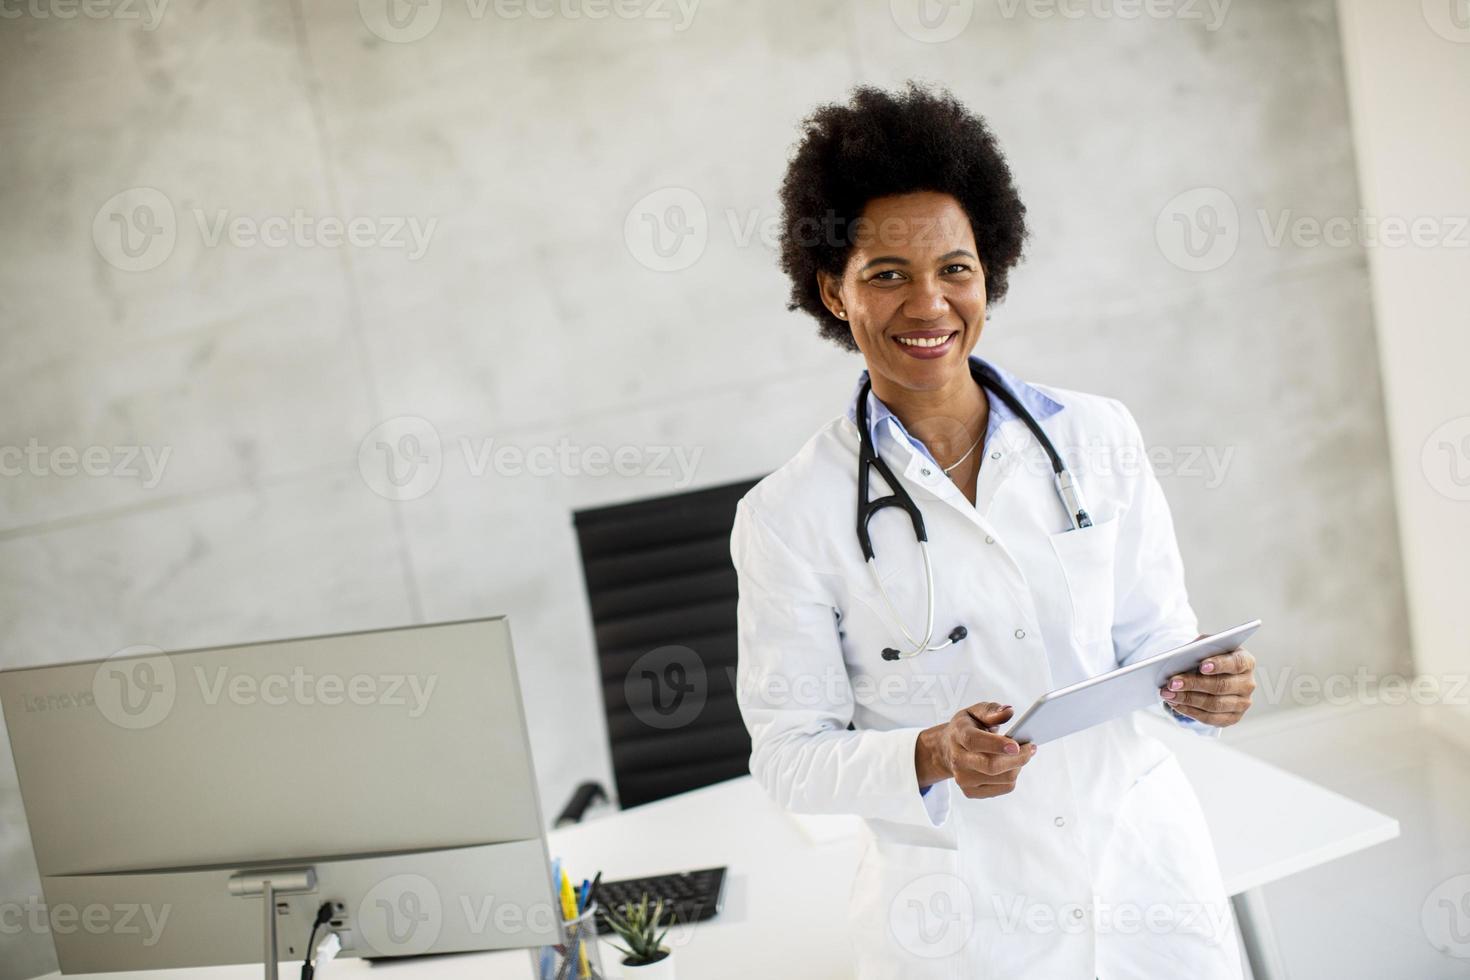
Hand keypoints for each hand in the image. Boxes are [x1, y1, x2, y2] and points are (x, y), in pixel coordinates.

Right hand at [916, 702, 1037, 798]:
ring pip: (1003, 779)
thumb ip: (991, 710)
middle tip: (1031, 748)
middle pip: (991, 766)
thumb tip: (1008, 712)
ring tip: (1020, 755)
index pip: (974, 741)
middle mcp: (958, 759)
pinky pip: (1004, 788)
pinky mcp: (971, 792)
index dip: (996, 744)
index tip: (1016, 745)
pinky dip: (1013, 777)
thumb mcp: (975, 712)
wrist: (947, 749)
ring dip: (1018, 766)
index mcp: (958, 735)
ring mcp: (963, 778)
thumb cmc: (966, 728)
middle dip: (1018, 758)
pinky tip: (1010, 766)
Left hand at [1161, 647, 1256, 726]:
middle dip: (1194, 684)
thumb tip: (1180, 658)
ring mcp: (1242, 703)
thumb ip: (1198, 648)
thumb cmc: (1208, 656)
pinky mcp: (1233, 717)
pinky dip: (1190, 711)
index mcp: (1246, 661)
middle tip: (1172, 683)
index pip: (1236, 663)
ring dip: (1188, 700)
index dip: (1220, 665)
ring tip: (1169, 694)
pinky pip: (1211, 718)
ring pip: (1214, 704)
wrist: (1213, 674)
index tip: (1202, 666)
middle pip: (1221, 686)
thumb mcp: (1205, 646)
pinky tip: (1176, 704)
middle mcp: (1247, 683)